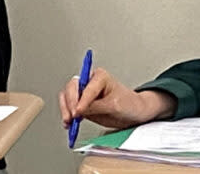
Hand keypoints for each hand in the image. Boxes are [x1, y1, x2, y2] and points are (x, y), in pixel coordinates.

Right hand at [58, 67, 176, 128]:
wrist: (134, 113)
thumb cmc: (129, 104)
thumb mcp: (114, 106)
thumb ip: (96, 107)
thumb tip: (80, 110)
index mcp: (100, 76)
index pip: (87, 88)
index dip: (81, 100)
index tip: (78, 112)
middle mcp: (90, 82)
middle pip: (72, 88)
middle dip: (70, 102)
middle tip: (72, 116)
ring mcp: (85, 93)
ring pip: (67, 96)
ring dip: (65, 109)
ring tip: (69, 121)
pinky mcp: (83, 105)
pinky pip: (69, 107)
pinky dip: (67, 114)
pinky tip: (69, 123)